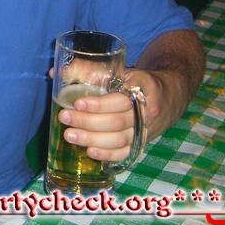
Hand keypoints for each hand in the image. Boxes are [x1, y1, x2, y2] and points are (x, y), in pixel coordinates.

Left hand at [57, 68, 171, 162]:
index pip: (120, 100)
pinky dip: (107, 155)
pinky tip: (89, 152)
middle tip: (64, 117)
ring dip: (93, 139)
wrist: (168, 96)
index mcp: (142, 88)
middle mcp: (146, 112)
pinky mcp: (141, 144)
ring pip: (120, 140)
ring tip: (69, 135)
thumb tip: (55, 72)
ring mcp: (145, 131)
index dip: (99, 104)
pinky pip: (125, 154)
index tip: (77, 103)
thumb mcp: (119, 69)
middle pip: (117, 122)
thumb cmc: (135, 81)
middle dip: (88, 122)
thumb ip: (89, 70)